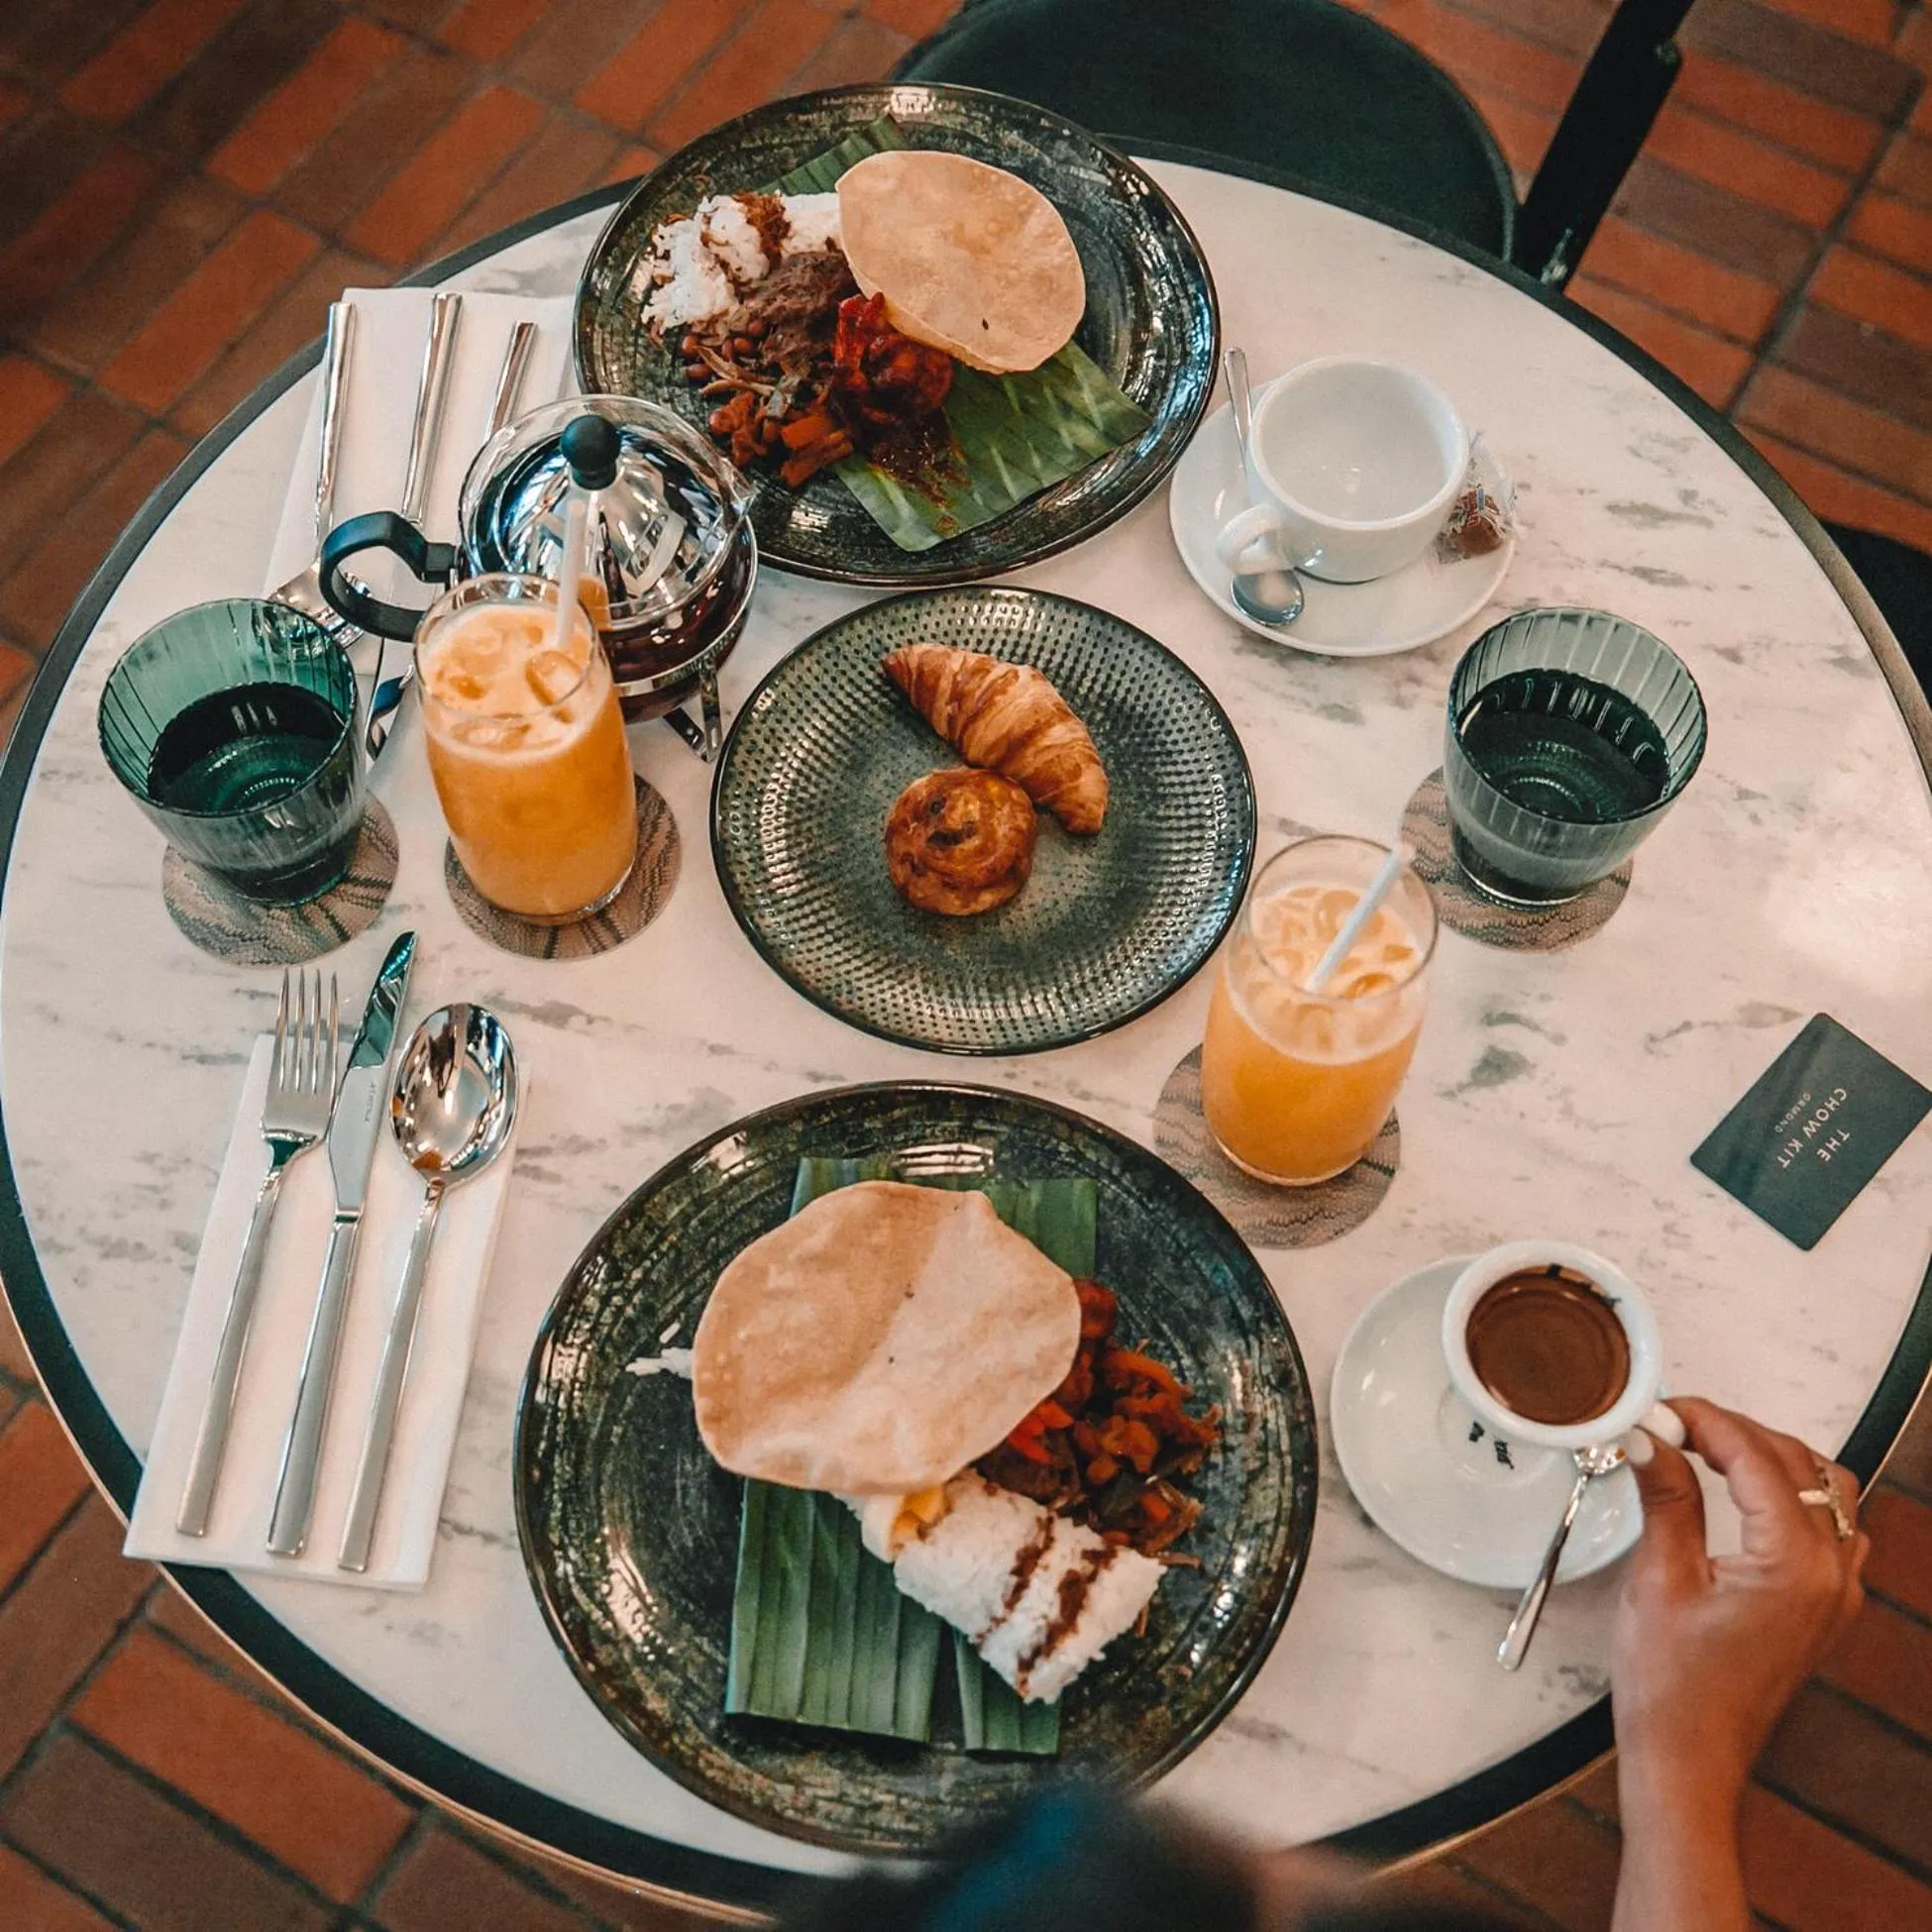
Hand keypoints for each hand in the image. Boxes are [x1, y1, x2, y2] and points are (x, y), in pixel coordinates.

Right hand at [1613, 1396, 1867, 1807]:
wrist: (1690, 1758)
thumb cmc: (1673, 1688)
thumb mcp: (1659, 1578)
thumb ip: (1667, 1497)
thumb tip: (1651, 1438)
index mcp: (1794, 1564)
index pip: (1756, 1457)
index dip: (1706, 1420)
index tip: (1662, 1409)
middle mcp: (1832, 1575)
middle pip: (1799, 1465)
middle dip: (1736, 1432)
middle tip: (1674, 1423)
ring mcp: (1838, 1595)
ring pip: (1829, 1491)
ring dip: (1774, 1458)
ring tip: (1710, 1447)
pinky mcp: (1826, 1609)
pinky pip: (1835, 1530)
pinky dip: (1798, 1497)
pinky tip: (1752, 1496)